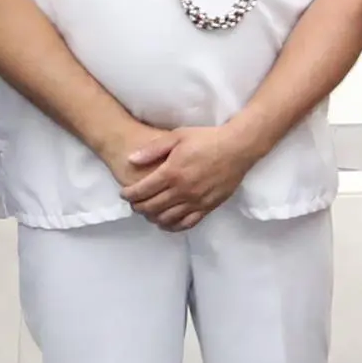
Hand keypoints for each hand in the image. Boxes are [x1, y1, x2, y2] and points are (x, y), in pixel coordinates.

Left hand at [105, 121, 256, 230]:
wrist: (237, 148)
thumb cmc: (206, 139)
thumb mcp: (177, 136)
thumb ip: (152, 149)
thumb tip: (130, 160)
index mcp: (171, 172)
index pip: (142, 191)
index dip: (129, 195)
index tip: (124, 194)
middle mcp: (182, 190)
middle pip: (151, 207)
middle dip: (138, 207)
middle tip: (134, 204)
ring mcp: (195, 201)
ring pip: (166, 219)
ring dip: (152, 218)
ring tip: (148, 212)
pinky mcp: (207, 207)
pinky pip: (186, 224)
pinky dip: (172, 226)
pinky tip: (166, 222)